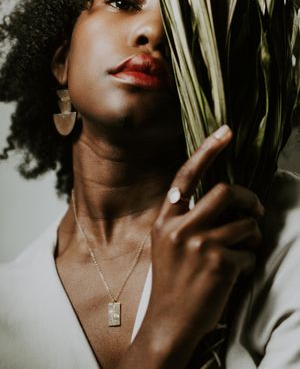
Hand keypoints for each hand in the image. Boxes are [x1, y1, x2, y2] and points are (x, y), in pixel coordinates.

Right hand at [144, 125, 263, 355]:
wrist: (169, 322)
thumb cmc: (172, 281)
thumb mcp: (166, 243)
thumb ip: (184, 218)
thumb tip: (220, 198)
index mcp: (166, 220)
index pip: (186, 177)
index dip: (207, 151)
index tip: (226, 131)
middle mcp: (180, 228)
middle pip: (224, 192)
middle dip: (247, 197)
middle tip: (255, 208)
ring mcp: (200, 245)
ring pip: (244, 223)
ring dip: (252, 234)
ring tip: (246, 246)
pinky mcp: (219, 264)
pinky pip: (249, 251)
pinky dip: (249, 259)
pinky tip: (236, 271)